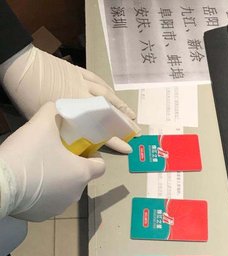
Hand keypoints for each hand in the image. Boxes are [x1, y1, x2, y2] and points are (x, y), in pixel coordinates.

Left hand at [0, 45, 135, 153]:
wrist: (20, 65)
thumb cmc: (27, 95)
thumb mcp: (44, 120)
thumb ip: (61, 131)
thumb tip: (73, 143)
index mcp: (76, 111)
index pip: (102, 130)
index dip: (116, 141)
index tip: (129, 148)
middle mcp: (84, 97)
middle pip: (110, 111)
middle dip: (125, 122)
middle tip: (137, 131)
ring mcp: (82, 82)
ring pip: (107, 95)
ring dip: (121, 105)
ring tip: (131, 114)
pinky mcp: (77, 71)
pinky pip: (97, 80)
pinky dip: (107, 88)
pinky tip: (112, 93)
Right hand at [0, 102, 104, 221]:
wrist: (1, 184)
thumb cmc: (27, 154)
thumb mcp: (42, 124)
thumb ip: (54, 112)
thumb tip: (58, 108)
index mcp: (82, 174)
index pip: (100, 166)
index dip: (92, 154)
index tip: (77, 147)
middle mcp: (76, 194)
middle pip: (80, 177)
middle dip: (70, 164)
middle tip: (52, 152)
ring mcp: (59, 207)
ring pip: (63, 190)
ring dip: (56, 179)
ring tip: (37, 166)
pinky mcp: (42, 216)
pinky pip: (47, 201)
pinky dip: (41, 193)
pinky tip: (27, 182)